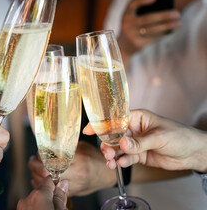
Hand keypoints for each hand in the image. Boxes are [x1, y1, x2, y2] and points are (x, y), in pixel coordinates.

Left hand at [17, 176, 67, 209]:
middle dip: (51, 195)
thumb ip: (60, 196)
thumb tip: (63, 183)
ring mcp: (22, 207)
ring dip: (44, 202)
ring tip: (52, 209)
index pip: (49, 179)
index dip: (57, 183)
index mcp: (38, 195)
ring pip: (36, 199)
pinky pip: (30, 205)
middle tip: (60, 205)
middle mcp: (27, 198)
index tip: (62, 188)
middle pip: (42, 190)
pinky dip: (37, 207)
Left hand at [28, 141, 115, 196]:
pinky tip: (38, 178)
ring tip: (33, 168)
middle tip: (32, 160)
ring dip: (35, 175)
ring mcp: (72, 186)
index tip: (38, 153)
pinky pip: (50, 191)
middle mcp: (76, 176)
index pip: (53, 161)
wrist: (106, 174)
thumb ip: (66, 146)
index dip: (41, 157)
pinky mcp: (70, 193)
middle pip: (46, 174)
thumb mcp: (81, 147)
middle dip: (34, 166)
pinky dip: (42, 184)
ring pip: (46, 184)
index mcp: (79, 162)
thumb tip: (48, 142)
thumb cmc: (94, 158)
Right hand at [92, 109, 206, 171]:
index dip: (101, 124)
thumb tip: (122, 144)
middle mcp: (134, 129)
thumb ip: (139, 142)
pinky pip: (126, 158)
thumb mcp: (159, 137)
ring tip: (111, 162)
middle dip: (107, 144)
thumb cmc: (180, 136)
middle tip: (107, 153)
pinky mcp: (139, 155)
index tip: (89, 129)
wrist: (193, 153)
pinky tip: (121, 164)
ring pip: (118, 148)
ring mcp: (136, 143)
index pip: (115, 119)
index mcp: (137, 118)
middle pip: (113, 136)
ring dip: (113, 155)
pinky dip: (122, 162)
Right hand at [117, 0, 180, 62]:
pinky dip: (164, 33)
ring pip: (152, 29)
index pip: (132, 4)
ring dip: (167, 26)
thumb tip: (165, 6)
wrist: (124, 46)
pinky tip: (172, 29)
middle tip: (177, 13)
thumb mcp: (134, 18)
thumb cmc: (133, 27)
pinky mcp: (137, 44)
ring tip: (178, 22)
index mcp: (126, 15)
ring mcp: (131, 35)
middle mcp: (127, 25)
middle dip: (164, 16)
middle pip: (147, 18)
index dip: (142, 0)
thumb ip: (143, 11)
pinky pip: (153, 38)